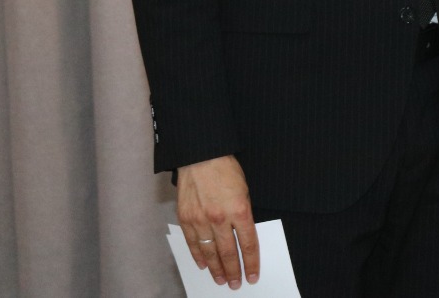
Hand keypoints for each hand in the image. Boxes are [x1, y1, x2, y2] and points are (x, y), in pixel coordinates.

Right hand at [177, 155, 259, 288]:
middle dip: (234, 271)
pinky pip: (192, 243)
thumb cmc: (226, 170)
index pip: (248, 244)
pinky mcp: (186, 218)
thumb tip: (243, 237)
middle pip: (229, 252)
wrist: (201, 155)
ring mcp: (201, 219)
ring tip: (221, 280)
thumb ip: (244, 214)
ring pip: (210, 252)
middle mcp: (220, 218)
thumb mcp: (245, 190)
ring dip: (216, 269)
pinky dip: (198, 256)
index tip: (252, 275)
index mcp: (240, 209)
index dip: (251, 262)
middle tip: (236, 283)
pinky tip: (203, 265)